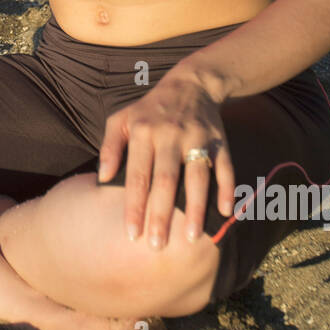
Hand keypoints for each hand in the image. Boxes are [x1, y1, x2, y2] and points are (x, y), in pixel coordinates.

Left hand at [96, 69, 235, 247]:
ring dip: (195, 208)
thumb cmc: (148, 109)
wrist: (191, 83)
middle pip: (165, 180)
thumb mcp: (121, 119)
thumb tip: (102, 179)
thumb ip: (109, 147)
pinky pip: (225, 167)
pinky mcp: (219, 140)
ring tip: (190, 238)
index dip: (134, 206)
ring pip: (197, 176)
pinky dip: (227, 189)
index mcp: (142, 132)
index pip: (137, 175)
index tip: (131, 234)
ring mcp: (197, 138)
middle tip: (156, 246)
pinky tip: (226, 213)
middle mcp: (170, 135)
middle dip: (161, 214)